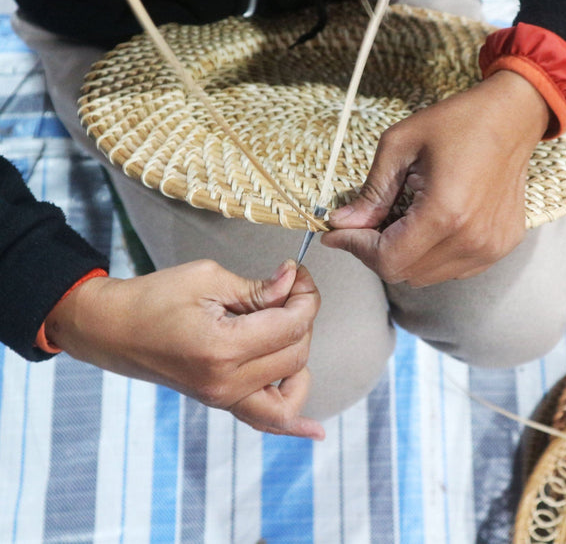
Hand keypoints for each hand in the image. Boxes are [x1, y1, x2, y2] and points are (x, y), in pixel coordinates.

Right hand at [45, 259, 323, 439]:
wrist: (111, 328)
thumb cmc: (152, 298)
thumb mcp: (207, 278)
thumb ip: (256, 287)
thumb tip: (292, 282)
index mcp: (222, 348)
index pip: (290, 326)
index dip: (305, 296)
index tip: (298, 275)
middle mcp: (226, 383)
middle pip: (297, 354)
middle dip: (303, 316)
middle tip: (290, 288)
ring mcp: (223, 398)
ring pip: (292, 390)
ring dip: (299, 354)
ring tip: (284, 325)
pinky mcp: (220, 401)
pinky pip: (265, 422)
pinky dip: (292, 422)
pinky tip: (314, 431)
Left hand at [322, 70, 549, 286]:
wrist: (513, 115)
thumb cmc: (457, 121)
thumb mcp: (400, 146)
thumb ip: (371, 192)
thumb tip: (341, 224)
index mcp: (445, 213)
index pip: (388, 260)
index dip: (356, 248)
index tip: (337, 233)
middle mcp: (472, 239)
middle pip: (404, 273)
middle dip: (374, 251)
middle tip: (364, 222)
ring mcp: (491, 247)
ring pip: (426, 276)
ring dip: (403, 254)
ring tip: (399, 219)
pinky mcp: (501, 246)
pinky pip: (452, 269)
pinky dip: (430, 255)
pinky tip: (428, 224)